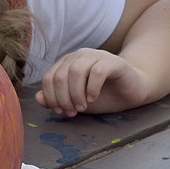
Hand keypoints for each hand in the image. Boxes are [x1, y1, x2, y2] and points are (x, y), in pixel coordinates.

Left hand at [34, 48, 148, 115]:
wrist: (131, 90)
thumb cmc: (102, 95)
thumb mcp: (76, 101)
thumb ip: (56, 99)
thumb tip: (37, 98)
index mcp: (66, 63)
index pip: (48, 78)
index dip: (51, 97)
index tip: (60, 112)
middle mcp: (78, 56)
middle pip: (60, 76)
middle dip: (63, 98)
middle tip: (72, 112)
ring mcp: (96, 56)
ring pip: (76, 71)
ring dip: (76, 94)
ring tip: (83, 107)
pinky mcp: (112, 61)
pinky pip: (97, 71)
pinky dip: (92, 88)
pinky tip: (93, 99)